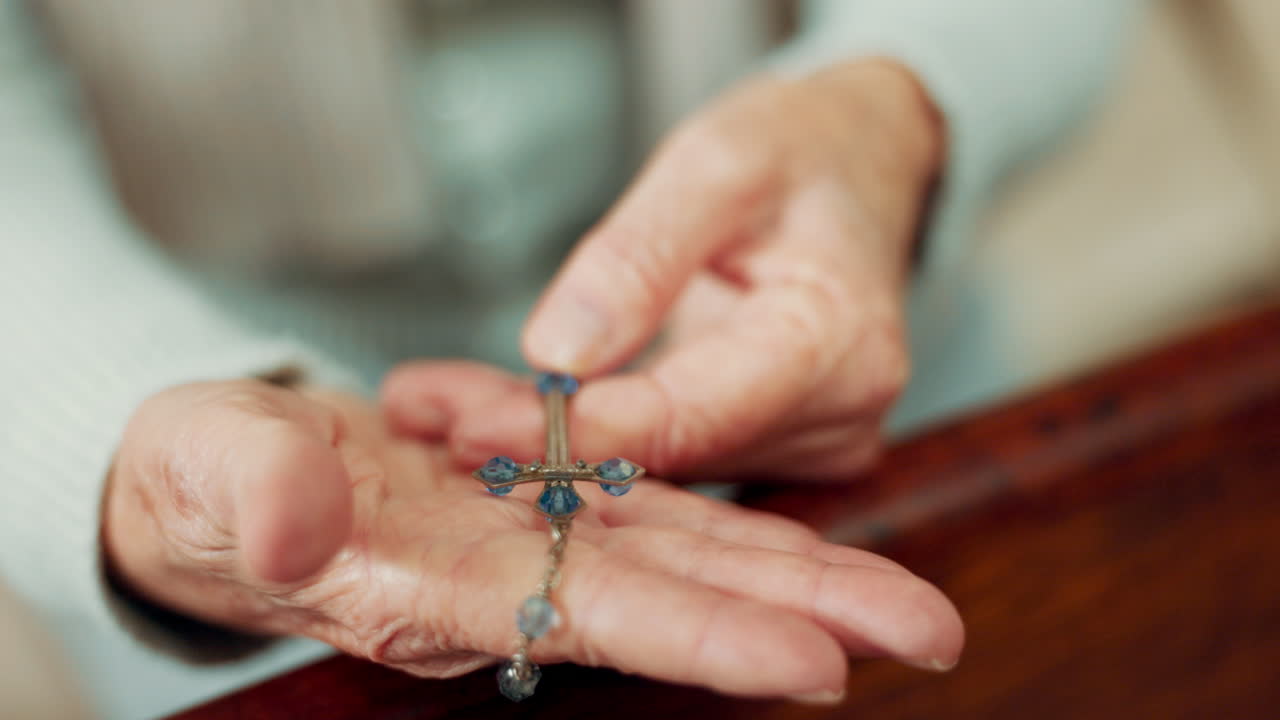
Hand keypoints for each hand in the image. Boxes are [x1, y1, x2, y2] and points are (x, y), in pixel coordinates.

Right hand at [105, 380, 961, 699]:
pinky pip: (651, 507)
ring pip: (686, 551)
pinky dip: (728, 519)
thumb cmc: (199, 483)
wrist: (215, 480)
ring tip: (901, 593)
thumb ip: (251, 492)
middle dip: (800, 615)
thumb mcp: (203, 472)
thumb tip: (298, 522)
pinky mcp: (534, 497)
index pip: (595, 618)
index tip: (817, 664)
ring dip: (794, 568)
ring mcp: (531, 539)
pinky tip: (804, 530)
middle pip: (679, 597)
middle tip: (929, 631)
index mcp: (434, 588)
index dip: (704, 638)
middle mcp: (506, 579)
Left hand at [383, 59, 942, 479]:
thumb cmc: (801, 151)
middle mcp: (835, 419)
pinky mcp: (772, 445)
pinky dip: (586, 429)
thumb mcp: (718, 163)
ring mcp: (809, 443)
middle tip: (425, 413)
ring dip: (550, 439)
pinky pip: (666, 451)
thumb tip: (560, 354)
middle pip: (664, 453)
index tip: (472, 423)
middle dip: (540, 439)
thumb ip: (641, 255)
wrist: (855, 168)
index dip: (576, 428)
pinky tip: (501, 407)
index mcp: (838, 346)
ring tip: (440, 403)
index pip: (688, 416)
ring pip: (656, 463)